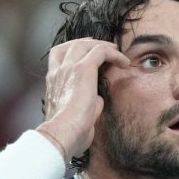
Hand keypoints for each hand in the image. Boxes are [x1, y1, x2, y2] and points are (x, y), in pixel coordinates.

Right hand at [38, 39, 128, 159]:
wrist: (62, 135)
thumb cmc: (68, 134)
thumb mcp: (77, 116)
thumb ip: (88, 104)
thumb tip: (98, 99)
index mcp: (53, 83)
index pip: (58, 57)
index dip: (75, 51)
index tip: (89, 55)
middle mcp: (58, 72)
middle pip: (71, 45)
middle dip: (89, 43)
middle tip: (105, 48)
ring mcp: (68, 69)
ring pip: (85, 44)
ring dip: (102, 46)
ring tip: (117, 52)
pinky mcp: (83, 70)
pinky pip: (101, 52)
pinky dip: (114, 54)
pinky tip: (125, 62)